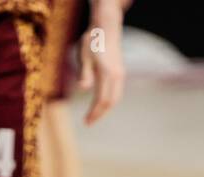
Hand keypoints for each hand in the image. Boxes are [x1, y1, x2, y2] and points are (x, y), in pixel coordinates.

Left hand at [78, 0, 124, 124]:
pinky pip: (117, 91)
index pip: (102, 100)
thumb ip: (84, 74)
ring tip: (94, 115)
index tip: (86, 122)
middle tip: (89, 122)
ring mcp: (120, 73)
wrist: (106, 27)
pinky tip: (101, 102)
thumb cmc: (92, 40)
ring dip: (106, 108)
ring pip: (116, 97)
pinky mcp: (120, 71)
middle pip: (111, 102)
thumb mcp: (83, 56)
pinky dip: (110, 100)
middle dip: (100, 114)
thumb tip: (83, 89)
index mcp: (106, 73)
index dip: (94, 113)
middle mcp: (116, 75)